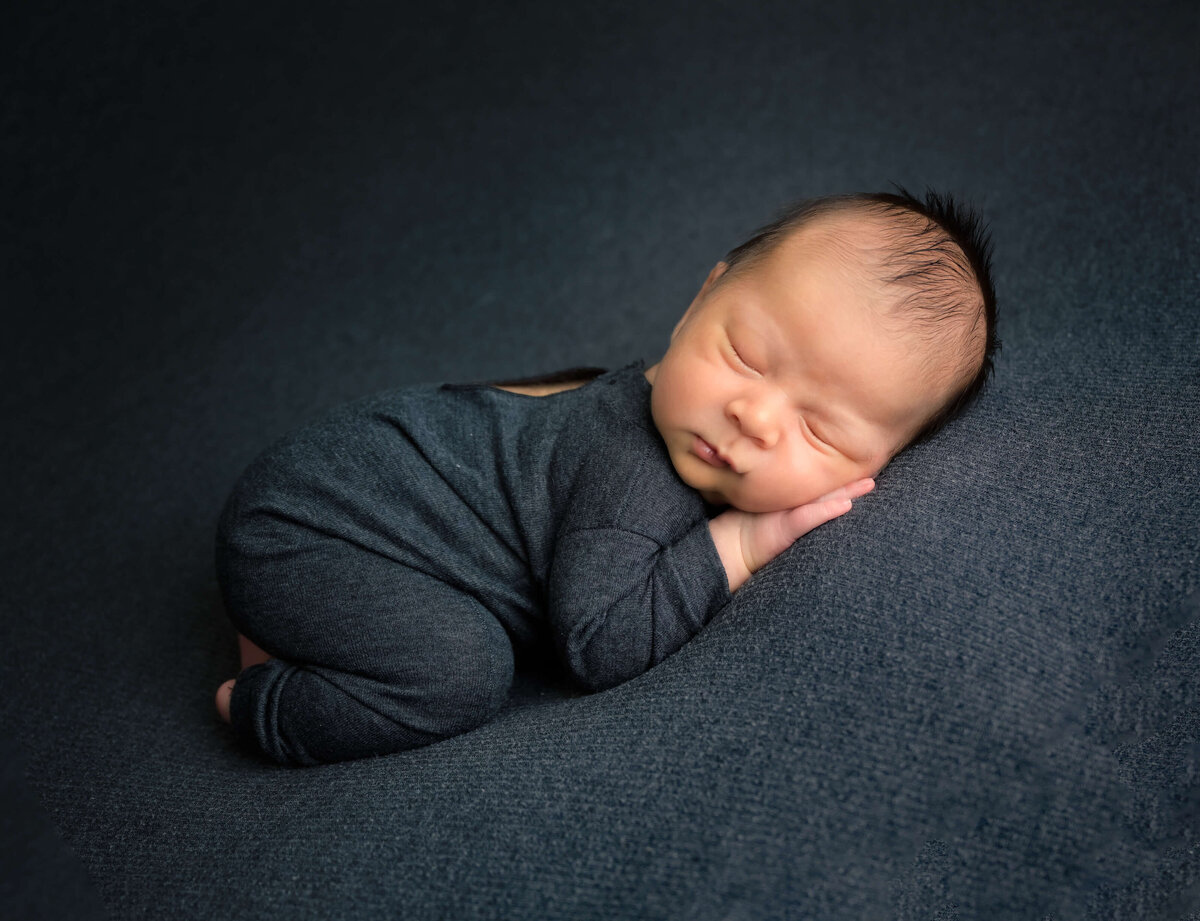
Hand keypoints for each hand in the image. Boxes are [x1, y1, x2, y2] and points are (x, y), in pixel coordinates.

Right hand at [708, 478, 875, 590]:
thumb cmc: (742, 533)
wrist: (725, 550)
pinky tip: (846, 505)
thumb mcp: (766, 516)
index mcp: (788, 500)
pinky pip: (809, 517)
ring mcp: (786, 512)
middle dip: (848, 479)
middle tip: (873, 466)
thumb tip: (801, 496)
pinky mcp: (784, 528)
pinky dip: (828, 510)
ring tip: (868, 484)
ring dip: (846, 491)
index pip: (817, 485)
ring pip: (821, 498)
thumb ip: (786, 506)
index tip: (859, 464)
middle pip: (824, 487)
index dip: (836, 476)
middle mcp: (789, 503)